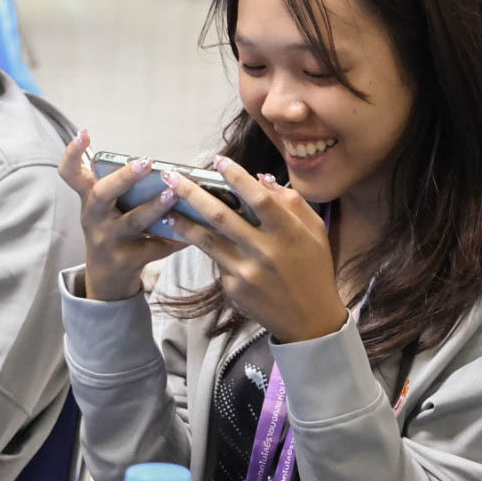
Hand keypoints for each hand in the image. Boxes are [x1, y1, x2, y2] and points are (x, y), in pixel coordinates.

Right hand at [56, 130, 183, 299]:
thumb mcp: (106, 209)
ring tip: (173, 193)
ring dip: (154, 207)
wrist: (106, 277)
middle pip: (103, 194)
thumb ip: (120, 187)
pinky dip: (175, 239)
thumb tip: (163, 166)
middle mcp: (94, 218)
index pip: (69, 174)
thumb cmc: (112, 230)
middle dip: (124, 177)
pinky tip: (193, 233)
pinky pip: (155, 248)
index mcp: (88, 199)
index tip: (84, 133)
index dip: (72, 153)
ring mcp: (108, 241)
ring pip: (132, 222)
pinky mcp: (126, 261)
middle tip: (146, 162)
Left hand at [166, 158, 346, 342]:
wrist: (309, 320)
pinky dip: (206, 246)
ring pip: (207, 240)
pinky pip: (216, 261)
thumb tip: (262, 179)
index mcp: (289, 233)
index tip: (217, 160)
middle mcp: (265, 251)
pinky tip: (192, 235)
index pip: (258, 198)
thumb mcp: (315, 232)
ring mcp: (247, 272)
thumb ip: (292, 203)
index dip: (236, 176)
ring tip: (166, 208)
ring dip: (183, 221)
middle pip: (221, 216)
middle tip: (171, 176)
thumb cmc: (314, 270)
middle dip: (192, 193)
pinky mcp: (234, 288)